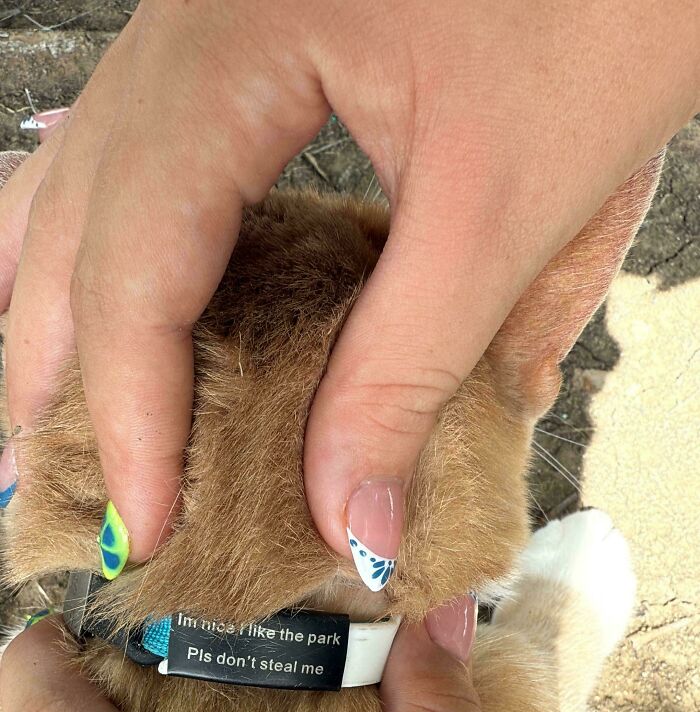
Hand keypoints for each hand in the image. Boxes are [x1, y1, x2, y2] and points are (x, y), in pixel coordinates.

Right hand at [0, 1, 697, 562]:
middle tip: (56, 490)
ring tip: (52, 409)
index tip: (143, 524)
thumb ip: (415, 375)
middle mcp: (190, 18)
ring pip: (80, 175)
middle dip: (59, 372)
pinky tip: (102, 290)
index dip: (131, 416)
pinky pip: (138, 145)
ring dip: (60, 304)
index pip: (139, 267)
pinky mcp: (243, 29)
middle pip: (74, 221)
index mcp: (234, 42)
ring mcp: (205, 15)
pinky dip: (111, 240)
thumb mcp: (512, 209)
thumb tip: (354, 519)